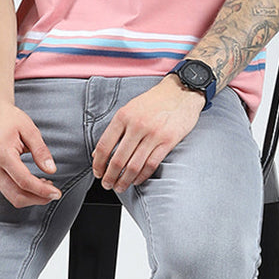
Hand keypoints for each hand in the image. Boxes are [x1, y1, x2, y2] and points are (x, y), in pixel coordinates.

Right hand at [0, 103, 61, 208]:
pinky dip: (25, 193)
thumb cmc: (9, 120)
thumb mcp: (30, 130)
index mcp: (3, 155)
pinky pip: (10, 192)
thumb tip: (51, 170)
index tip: (57, 193)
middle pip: (17, 196)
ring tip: (48, 186)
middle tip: (55, 193)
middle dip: (38, 199)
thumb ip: (41, 151)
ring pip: (13, 198)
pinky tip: (37, 184)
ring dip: (32, 198)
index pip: (24, 181)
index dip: (42, 190)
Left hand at [91, 76, 205, 191]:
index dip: (98, 163)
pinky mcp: (168, 141)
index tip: (98, 172)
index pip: (104, 145)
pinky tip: (137, 180)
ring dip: (124, 180)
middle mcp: (137, 125)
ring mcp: (153, 134)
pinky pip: (151, 164)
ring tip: (120, 186)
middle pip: (118, 159)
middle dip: (110, 176)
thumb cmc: (154, 101)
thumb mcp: (129, 109)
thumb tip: (99, 152)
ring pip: (134, 165)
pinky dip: (142, 176)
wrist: (181, 92)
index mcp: (123, 116)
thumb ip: (115, 130)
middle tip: (107, 184)